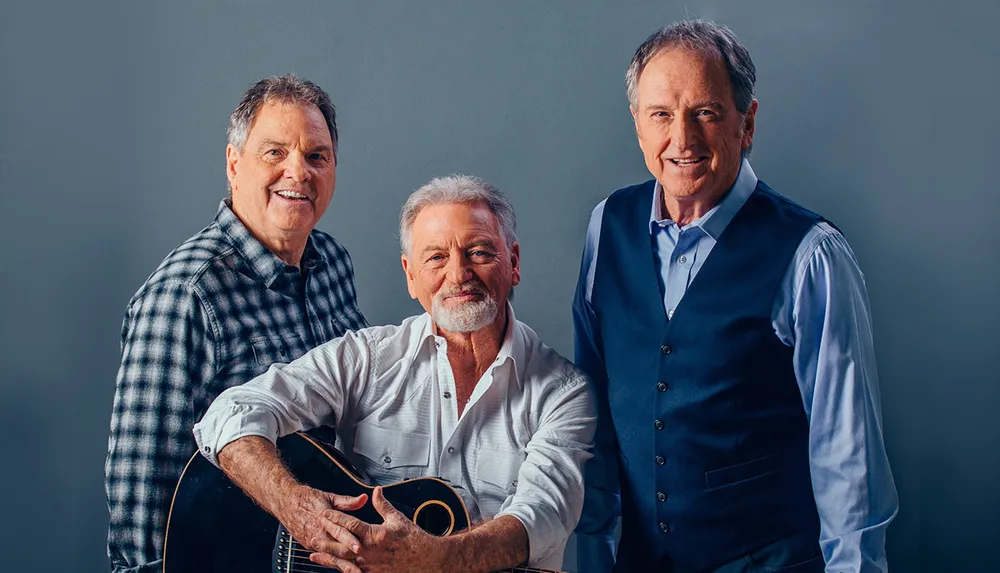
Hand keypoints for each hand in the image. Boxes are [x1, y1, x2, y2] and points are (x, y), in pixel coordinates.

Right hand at [278, 484, 368, 572]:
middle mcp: (318, 532)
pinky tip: (343, 564)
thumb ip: (347, 501)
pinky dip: (332, 560)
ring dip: (341, 561)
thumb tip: (363, 499)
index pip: (339, 532)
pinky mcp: (308, 545)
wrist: (285, 502)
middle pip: (335, 548)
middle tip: (361, 561)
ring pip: (329, 555)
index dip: (350, 541)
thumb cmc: (306, 498)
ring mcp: (312, 541)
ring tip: (354, 568)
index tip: (360, 547)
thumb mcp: (329, 497)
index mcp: (324, 519)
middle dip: (348, 556)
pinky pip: (323, 554)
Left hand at [310, 486, 445, 572]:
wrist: (425, 560)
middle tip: (312, 535)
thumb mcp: (397, 519)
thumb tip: (375, 492)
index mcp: (375, 535)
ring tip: (314, 555)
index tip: (324, 513)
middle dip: (325, 539)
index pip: (350, 524)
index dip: (335, 518)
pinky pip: (352, 572)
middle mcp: (370, 551)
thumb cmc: (413, 541)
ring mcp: (370, 565)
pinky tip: (333, 567)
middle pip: (341, 545)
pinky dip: (341, 569)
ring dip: (328, 558)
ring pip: (343, 561)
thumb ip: (383, 505)